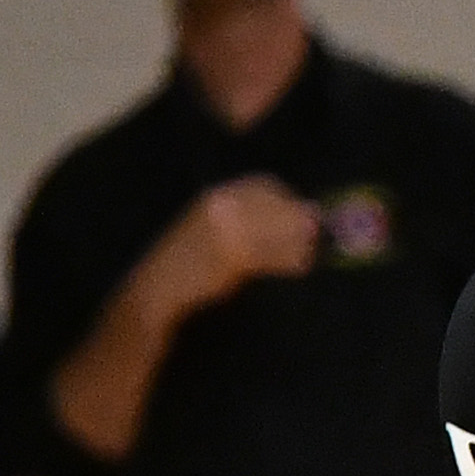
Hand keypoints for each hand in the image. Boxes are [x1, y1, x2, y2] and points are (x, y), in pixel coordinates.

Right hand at [148, 175, 319, 317]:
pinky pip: (269, 255)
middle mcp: (220, 205)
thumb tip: (298, 214)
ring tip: (309, 254)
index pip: (263, 185)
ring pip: (275, 230)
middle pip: (274, 205)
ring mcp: (224, 229)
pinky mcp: (230, 255)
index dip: (288, 198)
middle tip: (317, 232)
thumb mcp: (210, 229)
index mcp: (215, 195)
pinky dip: (289, 261)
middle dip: (299, 219)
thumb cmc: (188, 264)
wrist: (157, 290)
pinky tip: (299, 268)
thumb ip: (247, 220)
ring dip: (299, 242)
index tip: (304, 212)